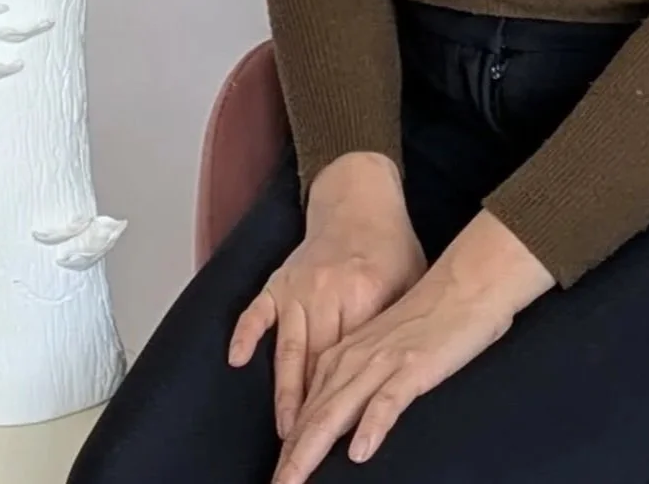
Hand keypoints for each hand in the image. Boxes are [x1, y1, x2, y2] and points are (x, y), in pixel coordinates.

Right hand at [227, 153, 427, 441]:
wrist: (360, 197)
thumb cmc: (392, 247)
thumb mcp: (411, 284)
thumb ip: (399, 329)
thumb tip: (398, 380)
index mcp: (363, 295)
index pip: (352, 361)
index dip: (347, 402)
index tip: (344, 438)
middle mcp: (326, 292)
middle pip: (317, 364)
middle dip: (314, 413)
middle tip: (309, 451)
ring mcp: (299, 286)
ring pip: (289, 350)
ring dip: (285, 393)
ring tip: (286, 434)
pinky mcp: (279, 279)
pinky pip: (257, 310)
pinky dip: (246, 334)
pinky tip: (237, 360)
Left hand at [269, 208, 553, 483]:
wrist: (465, 283)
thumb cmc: (429, 319)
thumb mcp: (383, 347)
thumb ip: (361, 378)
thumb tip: (345, 423)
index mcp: (344, 353)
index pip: (308, 408)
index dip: (290, 445)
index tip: (278, 474)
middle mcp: (355, 357)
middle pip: (314, 415)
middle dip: (291, 456)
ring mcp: (382, 361)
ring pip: (338, 411)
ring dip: (313, 449)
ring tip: (294, 480)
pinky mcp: (413, 365)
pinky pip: (387, 400)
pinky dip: (371, 426)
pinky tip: (359, 452)